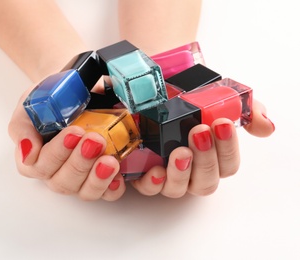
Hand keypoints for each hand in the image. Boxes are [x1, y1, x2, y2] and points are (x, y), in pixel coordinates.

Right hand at [8, 85, 125, 200]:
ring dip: (97, 177)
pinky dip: (112, 188)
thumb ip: (22, 127)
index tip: (74, 132)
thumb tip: (27, 152)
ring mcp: (80, 179)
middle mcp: (57, 173)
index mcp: (35, 157)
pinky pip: (107, 194)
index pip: (38, 167)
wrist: (82, 91)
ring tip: (110, 160)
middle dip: (80, 162)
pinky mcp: (103, 180)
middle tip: (95, 140)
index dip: (56, 153)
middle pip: (63, 181)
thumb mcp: (32, 103)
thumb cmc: (53, 99)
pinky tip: (118, 177)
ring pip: (84, 191)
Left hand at [131, 99, 274, 196]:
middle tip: (199, 132)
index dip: (228, 149)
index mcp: (212, 157)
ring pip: (179, 189)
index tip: (220, 124)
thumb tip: (266, 126)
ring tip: (180, 151)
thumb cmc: (184, 98)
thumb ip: (245, 111)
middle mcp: (191, 171)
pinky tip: (156, 171)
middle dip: (206, 158)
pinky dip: (152, 183)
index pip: (228, 165)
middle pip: (206, 181)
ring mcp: (167, 175)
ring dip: (181, 173)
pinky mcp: (143, 174)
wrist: (149, 92)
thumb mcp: (215, 97)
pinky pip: (149, 189)